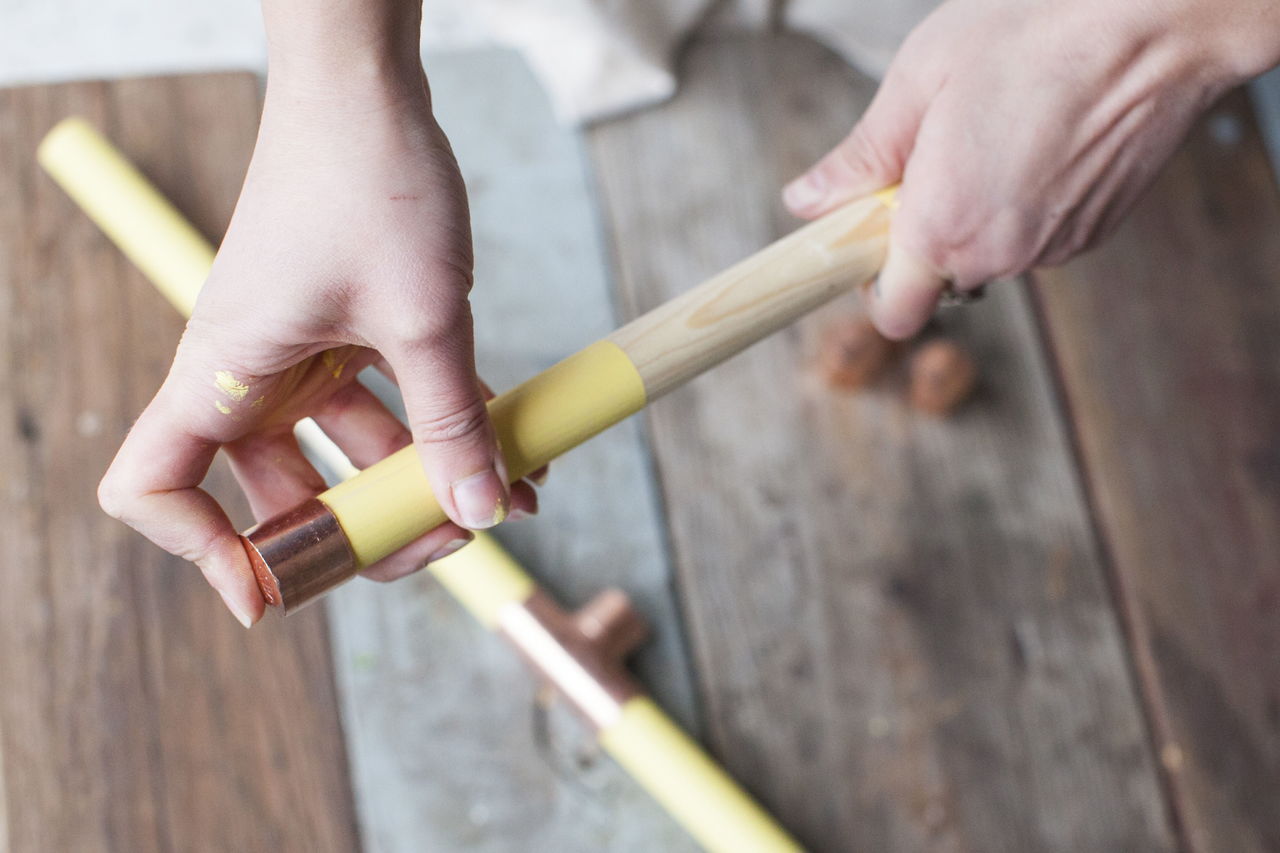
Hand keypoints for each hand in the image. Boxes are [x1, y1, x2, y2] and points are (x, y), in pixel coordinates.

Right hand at [97, 56, 537, 627]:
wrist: (370, 83)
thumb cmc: (369, 178)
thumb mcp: (423, 318)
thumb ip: (451, 422)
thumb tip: (484, 512)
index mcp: (221, 371)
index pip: (152, 486)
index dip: (197, 550)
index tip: (270, 592)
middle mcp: (244, 370)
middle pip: (279, 491)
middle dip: (363, 530)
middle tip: (449, 537)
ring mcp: (294, 351)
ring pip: (344, 452)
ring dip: (422, 478)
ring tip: (509, 490)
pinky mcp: (341, 330)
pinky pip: (381, 402)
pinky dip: (436, 426)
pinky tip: (507, 443)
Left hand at [784, 0, 1279, 338]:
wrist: (1159, 21)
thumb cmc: (1035, 33)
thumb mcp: (918, 82)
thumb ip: (859, 157)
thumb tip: (807, 200)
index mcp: (942, 226)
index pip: (893, 312)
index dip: (872, 282)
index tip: (868, 236)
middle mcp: (999, 254)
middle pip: (939, 278)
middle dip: (922, 234)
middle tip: (931, 158)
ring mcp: (1052, 248)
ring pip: (989, 254)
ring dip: (977, 215)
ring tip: (993, 134)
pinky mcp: (1093, 233)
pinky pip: (1034, 236)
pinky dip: (1023, 205)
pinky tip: (1037, 141)